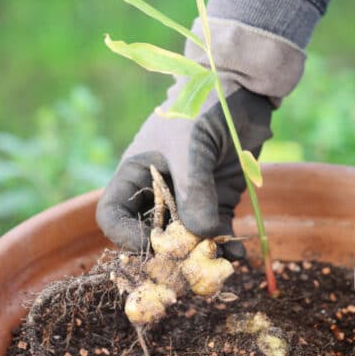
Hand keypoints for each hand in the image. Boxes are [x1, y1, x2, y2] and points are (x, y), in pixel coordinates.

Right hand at [95, 83, 271, 259]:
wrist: (241, 88)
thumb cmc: (203, 108)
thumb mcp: (192, 146)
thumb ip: (194, 189)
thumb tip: (200, 235)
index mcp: (135, 174)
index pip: (113, 215)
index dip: (125, 235)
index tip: (152, 244)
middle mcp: (157, 192)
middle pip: (150, 235)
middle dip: (166, 254)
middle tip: (187, 267)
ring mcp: (188, 199)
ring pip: (184, 241)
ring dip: (198, 256)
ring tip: (218, 265)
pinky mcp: (217, 202)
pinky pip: (215, 234)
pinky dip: (224, 246)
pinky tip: (237, 254)